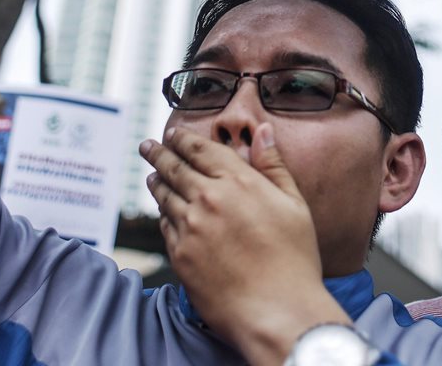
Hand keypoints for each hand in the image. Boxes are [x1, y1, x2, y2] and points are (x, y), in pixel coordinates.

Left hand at [140, 125, 350, 365]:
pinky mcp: (180, 255)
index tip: (173, 133)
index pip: (201, 150)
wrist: (277, 311)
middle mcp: (209, 199)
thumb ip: (273, 165)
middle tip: (147, 145)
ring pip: (165, 196)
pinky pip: (166, 226)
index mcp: (239, 182)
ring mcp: (191, 228)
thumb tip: (263, 131)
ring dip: (156, 182)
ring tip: (152, 176)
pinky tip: (164, 212)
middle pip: (174, 168)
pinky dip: (163, 214)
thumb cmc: (294, 259)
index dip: (183, 139)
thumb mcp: (294, 204)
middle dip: (158, 153)